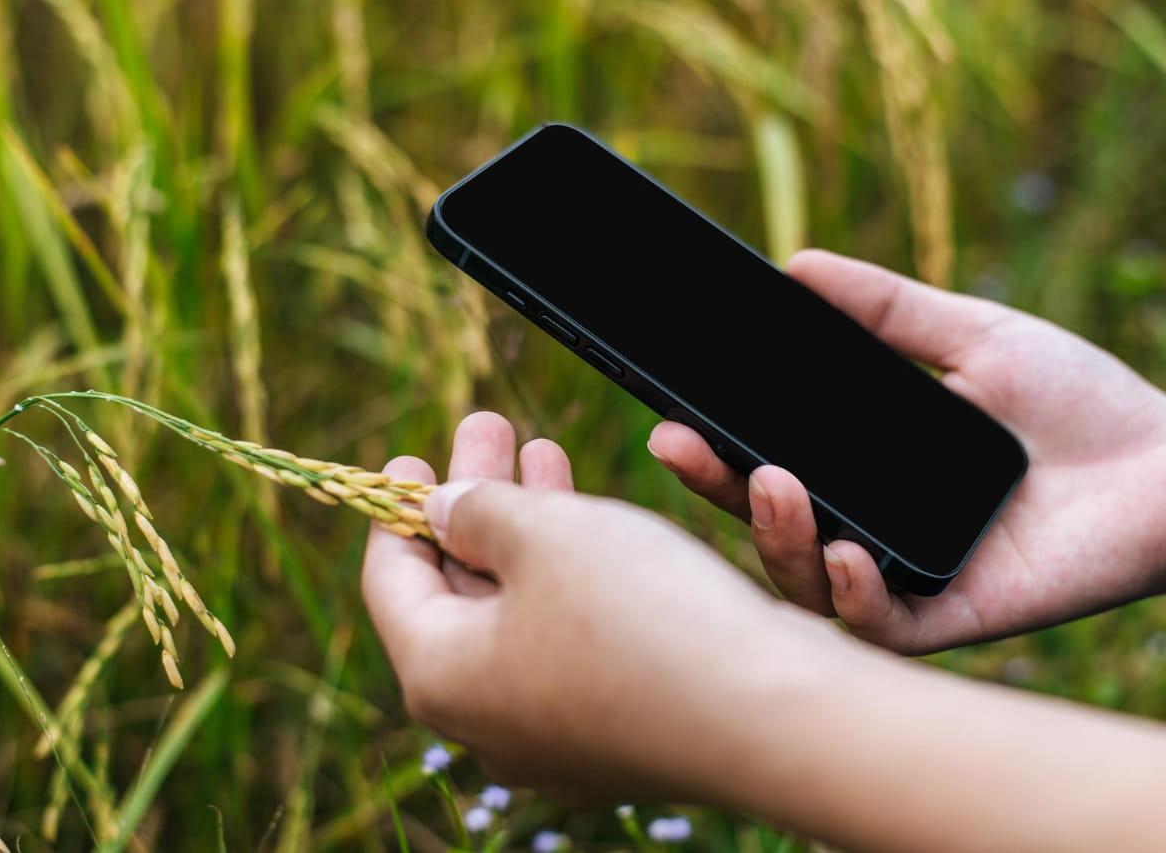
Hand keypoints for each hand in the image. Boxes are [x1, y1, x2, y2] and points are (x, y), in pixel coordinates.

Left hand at [360, 412, 836, 801]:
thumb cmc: (644, 617)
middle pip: (460, 593)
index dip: (397, 509)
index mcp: (443, 677)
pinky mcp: (621, 733)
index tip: (410, 454)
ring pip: (522, 613)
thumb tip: (445, 511)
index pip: (391, 582)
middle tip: (490, 429)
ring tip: (545, 451)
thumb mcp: (543, 531)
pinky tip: (597, 522)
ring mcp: (558, 737)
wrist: (774, 717)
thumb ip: (477, 510)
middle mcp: (490, 722)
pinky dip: (572, 575)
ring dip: (531, 528)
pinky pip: (572, 642)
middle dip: (478, 500)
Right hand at [648, 249, 1165, 653]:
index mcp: (864, 467)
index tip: (672, 412)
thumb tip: (795, 264)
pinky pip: (883, 626)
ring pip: (806, 582)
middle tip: (680, 444)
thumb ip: (885, 309)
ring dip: (775, 537)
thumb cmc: (1077, 402)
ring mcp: (905, 575)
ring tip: (773, 486)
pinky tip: (846, 553)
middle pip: (766, 524)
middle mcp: (869, 525)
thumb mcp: (970, 336)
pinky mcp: (955, 617)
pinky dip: (853, 595)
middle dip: (715, 490)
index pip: (766, 462)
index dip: (713, 446)